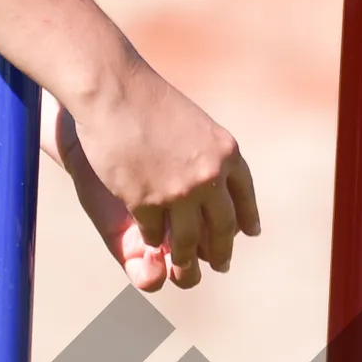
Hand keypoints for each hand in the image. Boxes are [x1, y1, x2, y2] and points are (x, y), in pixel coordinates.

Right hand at [72, 57, 259, 289]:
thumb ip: (209, 154)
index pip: (244, 197)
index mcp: (227, 153)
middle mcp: (211, 176)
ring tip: (184, 272)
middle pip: (223, 228)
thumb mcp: (194, 124)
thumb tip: (217, 177)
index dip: (246, 218)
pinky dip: (153, 242)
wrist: (114, 89)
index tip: (248, 234)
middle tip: (221, 265)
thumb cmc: (146, 101)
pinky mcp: (148, 203)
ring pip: (190, 242)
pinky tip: (151, 244)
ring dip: (186, 262)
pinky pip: (156, 235)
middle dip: (222, 252)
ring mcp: (181, 192)